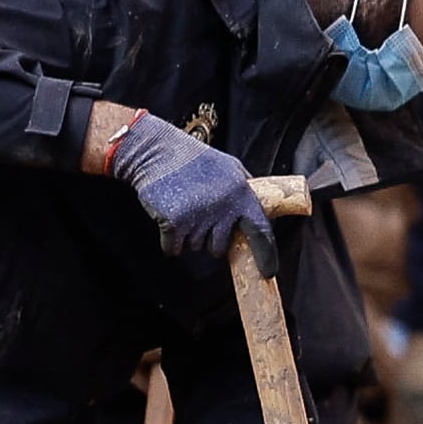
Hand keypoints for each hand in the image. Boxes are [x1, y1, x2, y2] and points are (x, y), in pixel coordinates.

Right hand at [111, 113, 274, 264]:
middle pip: (219, 247)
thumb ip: (245, 188)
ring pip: (195, 247)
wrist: (155, 152)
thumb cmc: (193, 158)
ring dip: (187, 236)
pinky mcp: (174, 222)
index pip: (260, 230)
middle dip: (208, 239)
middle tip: (198, 216)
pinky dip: (169, 242)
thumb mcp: (229, 166)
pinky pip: (173, 249)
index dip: (265, 254)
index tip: (267, 272)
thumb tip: (260, 210)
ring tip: (182, 208)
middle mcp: (223, 207)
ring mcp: (198, 216)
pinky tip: (167, 219)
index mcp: (240, 193)